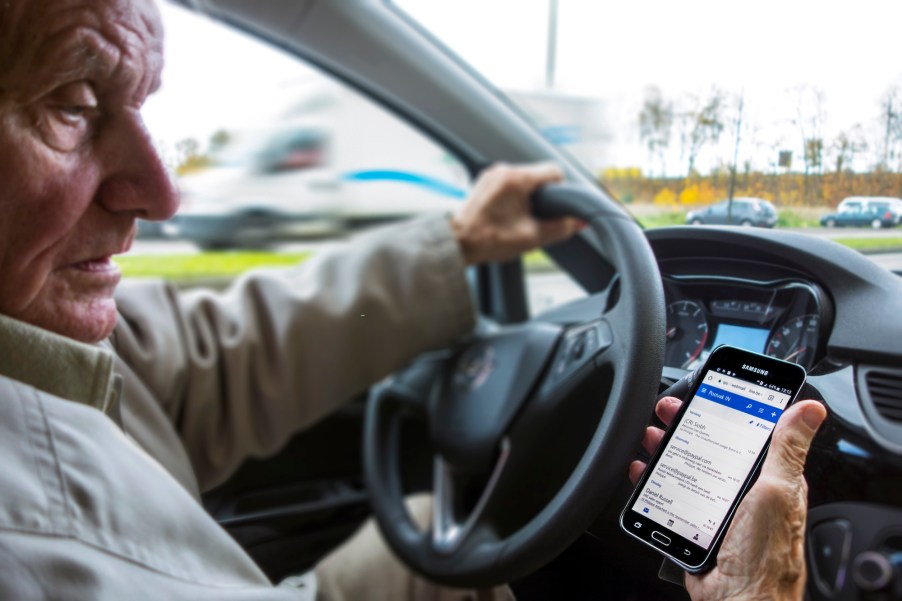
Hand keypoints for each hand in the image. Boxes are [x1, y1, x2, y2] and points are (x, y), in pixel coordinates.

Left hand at [449, 162, 582, 264]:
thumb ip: (560, 228)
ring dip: (527, 197)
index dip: (561, 190)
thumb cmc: (487, 240)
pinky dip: (513, 197)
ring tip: (520, 219)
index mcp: (516, 178)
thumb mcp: (531, 237)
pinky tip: (508, 216)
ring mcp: (492, 174)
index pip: (554, 171)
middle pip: (538, 176)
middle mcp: (503, 170)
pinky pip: (508, 184)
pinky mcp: (484, 182)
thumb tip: (577, 222)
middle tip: (536, 218)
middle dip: (543, 196)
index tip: (557, 206)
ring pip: (523, 180)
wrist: (457, 243)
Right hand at [630, 396, 827, 600]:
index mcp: (769, 480)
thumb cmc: (765, 555)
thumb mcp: (778, 491)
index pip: (747, 434)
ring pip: (688, 470)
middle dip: (686, 426)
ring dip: (666, 450)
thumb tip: (810, 410)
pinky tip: (644, 473)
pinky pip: (672, 498)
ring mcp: (716, 509)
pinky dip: (653, 482)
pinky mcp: (693, 526)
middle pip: (711, 448)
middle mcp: (743, 493)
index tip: (705, 392)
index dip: (725, 410)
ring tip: (652, 437)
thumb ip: (787, 450)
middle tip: (668, 412)